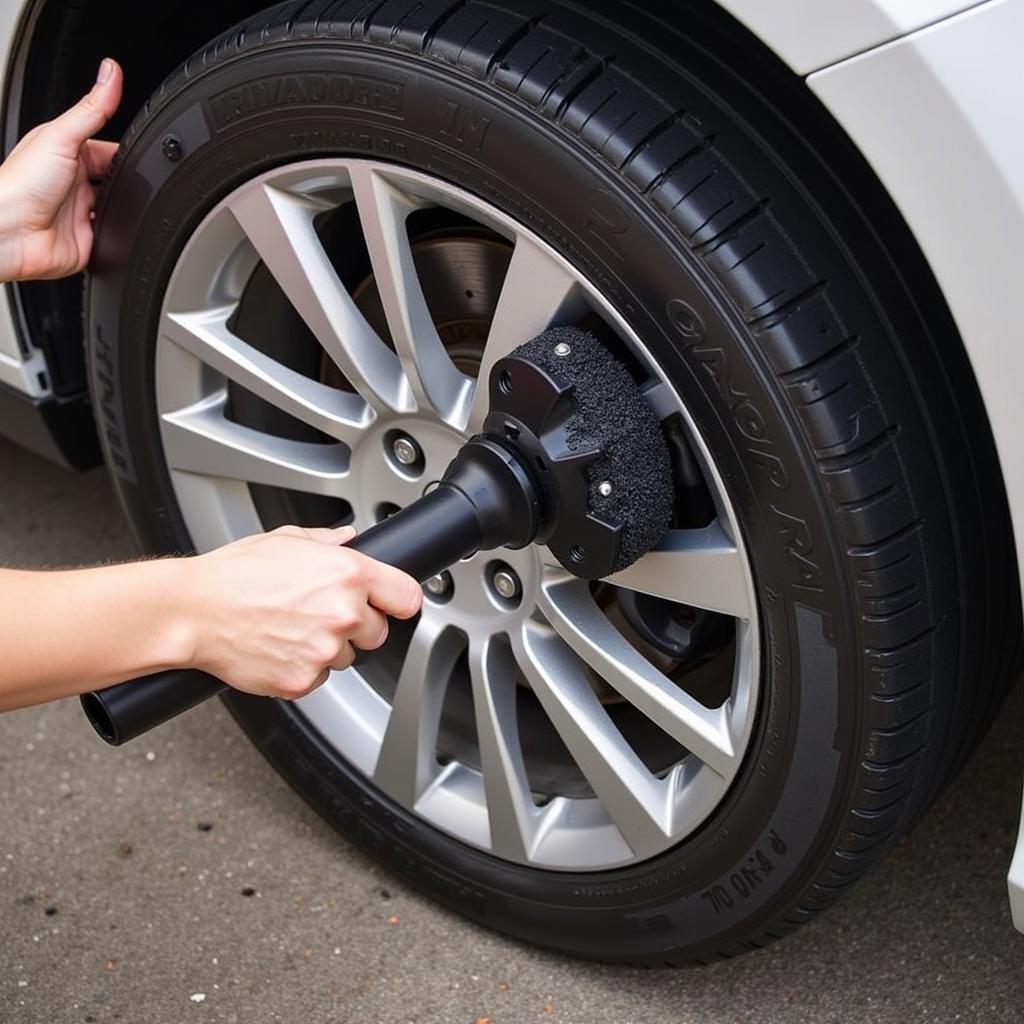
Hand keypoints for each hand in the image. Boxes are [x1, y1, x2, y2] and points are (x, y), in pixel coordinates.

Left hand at [0, 58, 122, 281]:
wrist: (9, 232)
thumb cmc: (20, 184)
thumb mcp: (60, 136)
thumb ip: (91, 109)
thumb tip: (110, 73)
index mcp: (67, 155)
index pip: (109, 150)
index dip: (128, 150)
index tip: (146, 148)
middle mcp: (75, 184)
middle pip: (117, 181)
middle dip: (129, 182)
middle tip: (135, 181)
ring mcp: (82, 214)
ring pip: (119, 210)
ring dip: (125, 209)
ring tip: (124, 205)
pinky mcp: (88, 240)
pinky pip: (115, 237)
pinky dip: (121, 235)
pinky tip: (118, 228)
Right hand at [182, 525, 422, 699]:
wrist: (193, 611)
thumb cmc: (233, 574)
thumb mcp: (286, 539)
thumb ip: (327, 541)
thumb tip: (348, 538)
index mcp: (348, 573)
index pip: (407, 596)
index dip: (398, 600)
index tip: (391, 603)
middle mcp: (343, 612)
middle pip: (378, 631)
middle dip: (356, 625)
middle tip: (319, 613)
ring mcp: (325, 650)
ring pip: (347, 657)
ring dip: (328, 648)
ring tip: (290, 627)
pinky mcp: (303, 679)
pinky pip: (319, 678)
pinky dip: (304, 668)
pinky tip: (280, 647)